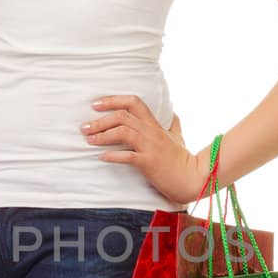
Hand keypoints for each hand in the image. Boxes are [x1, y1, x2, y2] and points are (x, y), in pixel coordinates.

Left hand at [80, 93, 200, 205]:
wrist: (193, 177)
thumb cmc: (182, 159)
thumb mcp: (178, 137)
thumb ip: (173, 123)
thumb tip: (172, 112)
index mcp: (155, 124)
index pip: (133, 102)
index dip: (113, 100)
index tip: (96, 104)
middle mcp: (151, 132)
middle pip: (122, 116)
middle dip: (100, 120)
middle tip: (84, 127)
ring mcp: (150, 146)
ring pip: (122, 132)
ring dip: (102, 135)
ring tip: (89, 140)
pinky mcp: (149, 162)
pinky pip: (128, 156)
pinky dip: (112, 155)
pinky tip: (101, 157)